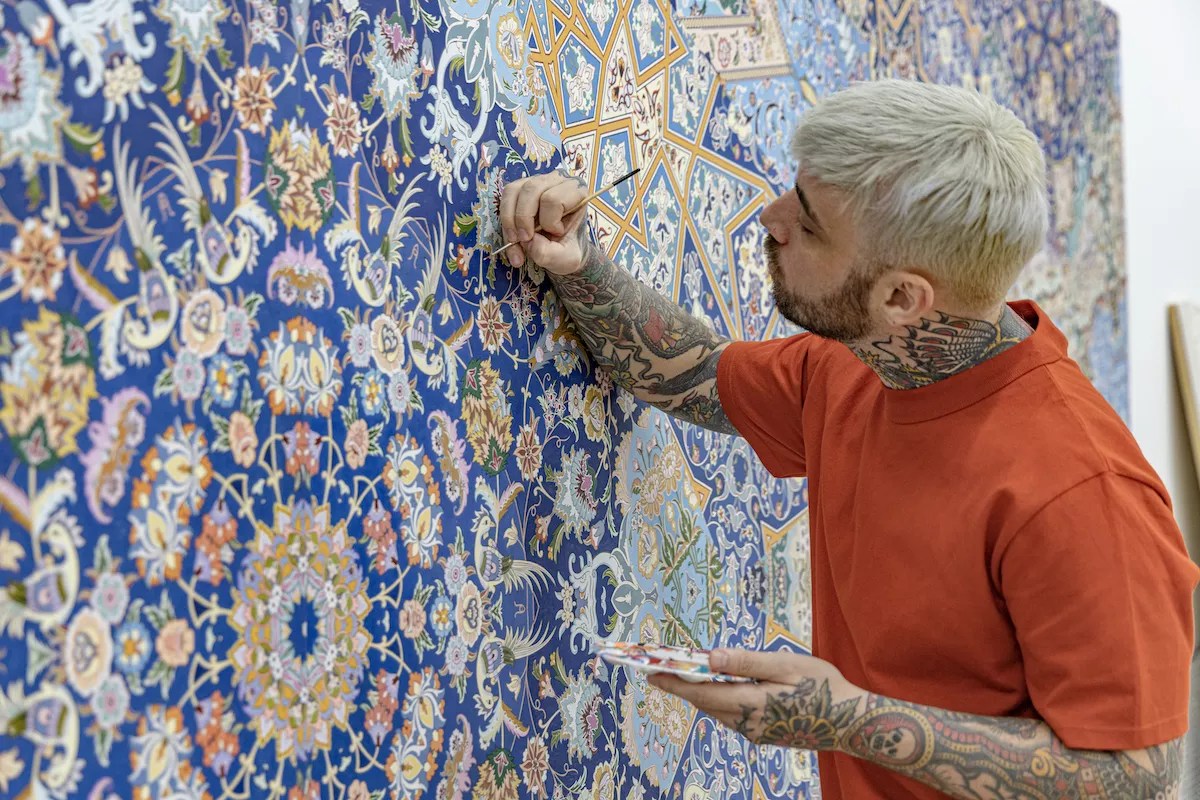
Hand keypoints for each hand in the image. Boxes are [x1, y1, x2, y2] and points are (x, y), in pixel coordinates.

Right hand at [498, 171, 589, 273]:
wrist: (562, 250)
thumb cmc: (568, 249)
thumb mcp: (566, 258)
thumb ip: (549, 253)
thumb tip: (527, 242)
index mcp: (576, 192)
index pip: (554, 199)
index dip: (548, 221)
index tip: (554, 235)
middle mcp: (557, 180)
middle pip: (531, 190)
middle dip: (523, 219)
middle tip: (524, 241)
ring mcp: (537, 181)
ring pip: (514, 191)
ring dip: (510, 219)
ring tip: (515, 241)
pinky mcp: (521, 187)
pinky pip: (506, 196)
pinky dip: (505, 219)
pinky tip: (511, 236)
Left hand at [647, 648, 865, 751]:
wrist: (850, 721)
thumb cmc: (823, 686)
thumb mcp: (786, 665)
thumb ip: (746, 662)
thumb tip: (710, 657)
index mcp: (752, 703)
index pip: (702, 693)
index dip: (675, 683)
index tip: (651, 674)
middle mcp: (748, 724)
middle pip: (706, 704)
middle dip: (681, 686)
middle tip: (659, 670)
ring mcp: (756, 732)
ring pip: (718, 711)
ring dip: (700, 694)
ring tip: (682, 675)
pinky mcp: (764, 735)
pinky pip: (732, 716)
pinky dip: (718, 700)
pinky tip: (717, 687)